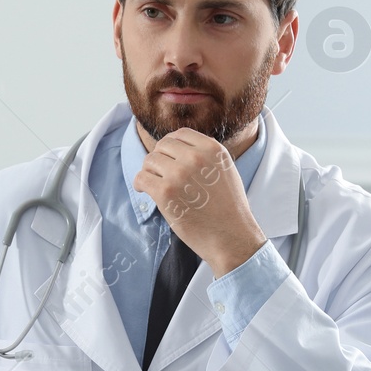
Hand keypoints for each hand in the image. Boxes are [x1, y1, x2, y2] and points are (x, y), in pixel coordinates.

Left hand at [133, 128, 266, 277]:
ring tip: (155, 184)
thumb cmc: (228, 209)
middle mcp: (195, 157)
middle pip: (163, 145)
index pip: (181, 133)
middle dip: (159, 159)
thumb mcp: (225, 170)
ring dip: (149, 172)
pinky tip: (146, 191)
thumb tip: (178, 148)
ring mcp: (179, 174)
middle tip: (160, 174)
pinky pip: (142, 178)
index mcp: (212, 149)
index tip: (169, 158)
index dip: (171, 145)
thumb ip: (205, 156)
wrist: (231, 237)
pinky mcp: (165, 192)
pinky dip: (140, 184)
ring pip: (149, 160)